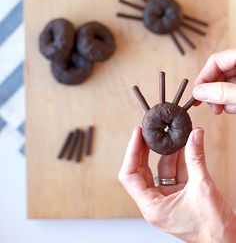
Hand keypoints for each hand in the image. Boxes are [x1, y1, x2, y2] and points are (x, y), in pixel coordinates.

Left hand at [118, 126, 235, 242]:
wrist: (229, 242)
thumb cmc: (212, 228)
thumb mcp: (202, 187)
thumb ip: (196, 158)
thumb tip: (194, 134)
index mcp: (152, 207)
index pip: (130, 176)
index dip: (131, 153)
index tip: (137, 134)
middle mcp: (156, 204)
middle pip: (142, 171)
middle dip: (146, 149)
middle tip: (149, 131)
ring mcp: (167, 200)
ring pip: (161, 171)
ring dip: (167, 152)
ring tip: (172, 135)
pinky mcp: (179, 197)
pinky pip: (174, 174)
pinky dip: (179, 160)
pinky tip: (184, 146)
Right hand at [193, 48, 235, 113]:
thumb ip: (222, 92)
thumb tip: (199, 92)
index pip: (215, 61)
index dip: (204, 77)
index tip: (198, 93)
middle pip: (220, 73)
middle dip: (214, 92)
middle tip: (212, 105)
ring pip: (227, 83)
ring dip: (223, 99)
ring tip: (226, 108)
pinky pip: (234, 89)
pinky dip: (232, 100)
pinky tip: (235, 107)